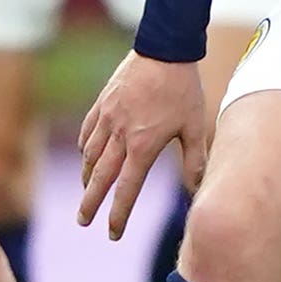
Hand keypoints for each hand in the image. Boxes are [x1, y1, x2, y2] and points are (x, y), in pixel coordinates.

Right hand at [77, 50, 209, 239]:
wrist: (165, 48)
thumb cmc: (184, 89)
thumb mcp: (195, 125)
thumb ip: (195, 160)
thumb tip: (197, 190)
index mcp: (143, 145)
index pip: (127, 189)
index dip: (119, 214)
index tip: (113, 233)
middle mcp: (121, 134)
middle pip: (99, 177)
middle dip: (90, 203)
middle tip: (82, 222)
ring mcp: (108, 117)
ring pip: (90, 155)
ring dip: (87, 177)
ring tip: (86, 192)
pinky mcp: (103, 102)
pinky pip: (88, 130)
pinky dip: (85, 147)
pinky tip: (86, 155)